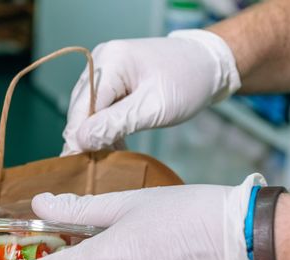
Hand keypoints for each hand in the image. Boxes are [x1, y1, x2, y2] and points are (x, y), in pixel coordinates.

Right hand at [62, 30, 240, 154]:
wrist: (210, 64)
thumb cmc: (188, 82)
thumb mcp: (154, 108)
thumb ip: (116, 124)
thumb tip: (80, 140)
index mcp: (110, 61)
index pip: (82, 106)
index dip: (79, 136)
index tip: (79, 166)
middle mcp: (101, 60)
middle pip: (81, 107)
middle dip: (87, 136)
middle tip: (93, 168)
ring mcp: (106, 67)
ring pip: (89, 108)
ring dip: (97, 133)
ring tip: (107, 158)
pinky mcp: (114, 77)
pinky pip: (101, 105)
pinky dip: (106, 126)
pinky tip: (115, 144)